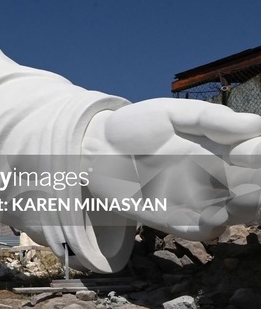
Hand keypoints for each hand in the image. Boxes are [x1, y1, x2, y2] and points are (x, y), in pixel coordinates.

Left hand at [83, 98, 260, 238]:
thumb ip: (210, 119)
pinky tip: (213, 214)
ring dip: (245, 206)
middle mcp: (220, 177)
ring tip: (239, 195)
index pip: (258, 156)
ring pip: (241, 211)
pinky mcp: (182, 220)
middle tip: (248, 175)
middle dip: (258, 182)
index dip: (259, 154)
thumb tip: (256, 125)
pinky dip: (213, 223)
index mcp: (224, 148)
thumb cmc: (138, 127)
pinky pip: (207, 229)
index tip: (248, 150)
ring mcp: (203, 200)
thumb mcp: (172, 114)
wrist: (98, 149)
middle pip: (257, 186)